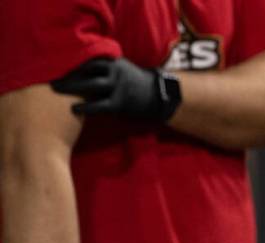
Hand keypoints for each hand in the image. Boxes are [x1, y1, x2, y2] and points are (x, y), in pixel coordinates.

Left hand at [51, 57, 180, 120]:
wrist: (158, 96)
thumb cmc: (134, 83)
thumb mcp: (121, 68)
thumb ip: (103, 66)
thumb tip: (80, 66)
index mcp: (114, 61)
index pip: (88, 56)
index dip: (71, 59)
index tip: (55, 63)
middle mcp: (116, 71)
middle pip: (86, 69)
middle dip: (67, 73)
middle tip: (51, 78)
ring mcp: (119, 86)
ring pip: (90, 85)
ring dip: (71, 87)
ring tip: (56, 90)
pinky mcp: (121, 103)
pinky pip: (99, 105)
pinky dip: (85, 106)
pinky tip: (74, 108)